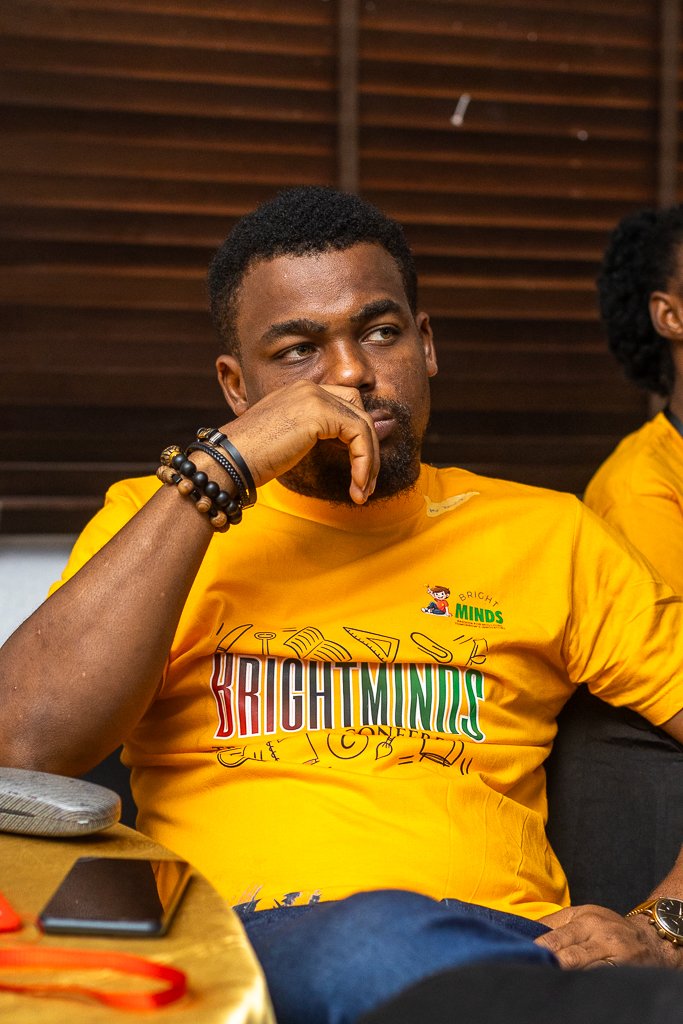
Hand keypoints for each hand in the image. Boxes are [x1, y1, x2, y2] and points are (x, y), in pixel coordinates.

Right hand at [219, 381, 379, 503]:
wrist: (228, 460)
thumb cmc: (251, 459)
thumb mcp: (291, 442)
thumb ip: (319, 436)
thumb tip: (355, 445)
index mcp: (301, 392)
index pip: (346, 405)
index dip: (358, 437)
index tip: (358, 470)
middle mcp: (309, 389)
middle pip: (360, 412)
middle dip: (369, 449)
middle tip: (366, 484)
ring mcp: (314, 397)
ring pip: (364, 426)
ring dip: (369, 462)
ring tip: (363, 492)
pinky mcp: (319, 413)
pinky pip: (359, 437)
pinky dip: (363, 463)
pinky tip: (356, 486)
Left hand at [535, 903, 681, 968]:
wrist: (649, 939)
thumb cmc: (607, 927)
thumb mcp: (583, 915)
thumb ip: (555, 923)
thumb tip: (523, 929)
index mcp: (584, 917)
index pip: (554, 934)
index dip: (537, 947)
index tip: (521, 954)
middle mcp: (599, 932)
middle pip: (568, 953)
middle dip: (550, 962)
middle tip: (532, 969)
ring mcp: (613, 952)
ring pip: (583, 967)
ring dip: (565, 974)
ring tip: (548, 978)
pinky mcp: (623, 969)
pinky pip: (600, 977)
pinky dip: (585, 982)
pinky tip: (573, 985)